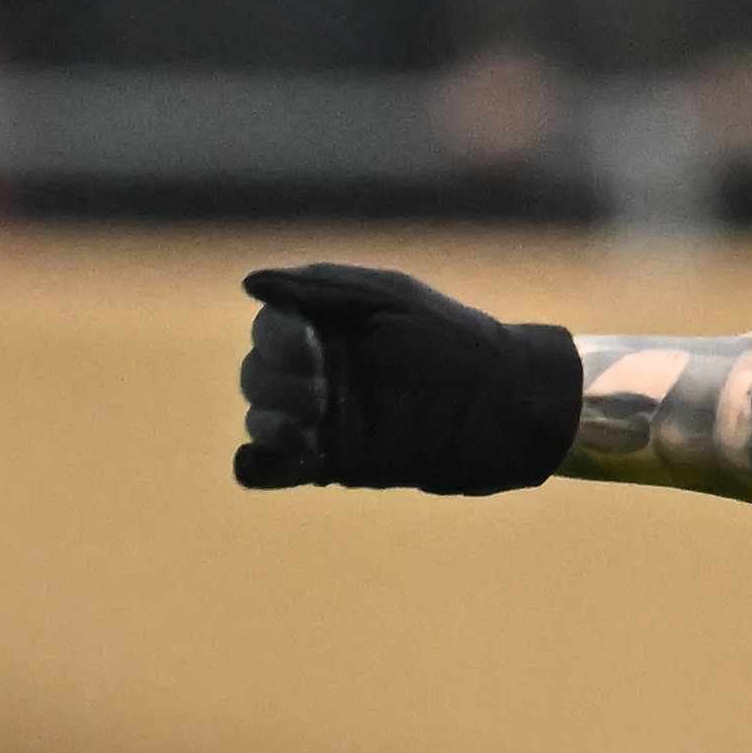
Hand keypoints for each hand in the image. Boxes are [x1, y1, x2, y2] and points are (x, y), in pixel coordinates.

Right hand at [234, 262, 590, 493]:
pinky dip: (256, 467)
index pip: (269, 329)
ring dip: (269, 422)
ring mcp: (324, 420)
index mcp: (327, 326)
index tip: (311, 348)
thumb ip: (320, 287)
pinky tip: (262, 461)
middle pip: (257, 375)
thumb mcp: (390, 299)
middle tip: (320, 392)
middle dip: (276, 382)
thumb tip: (249, 282)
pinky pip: (271, 470)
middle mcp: (319, 371)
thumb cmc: (452, 339)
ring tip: (309, 426)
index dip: (276, 340)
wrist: (502, 404)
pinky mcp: (335, 463)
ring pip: (261, 420)